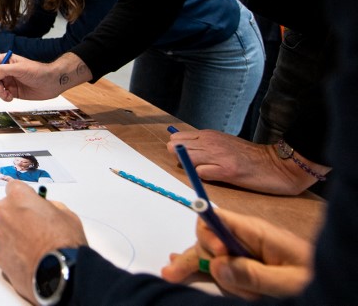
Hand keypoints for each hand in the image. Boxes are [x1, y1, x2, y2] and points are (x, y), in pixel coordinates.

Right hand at [0, 52, 89, 100]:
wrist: (52, 83)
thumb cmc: (38, 71)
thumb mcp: (20, 68)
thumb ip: (3, 70)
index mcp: (6, 61)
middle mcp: (6, 71)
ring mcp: (9, 81)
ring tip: (6, 94)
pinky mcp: (13, 91)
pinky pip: (2, 95)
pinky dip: (4, 97)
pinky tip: (10, 97)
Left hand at [0, 181, 86, 301]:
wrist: (60, 274)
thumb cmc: (64, 243)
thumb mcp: (67, 215)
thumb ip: (50, 206)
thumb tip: (44, 208)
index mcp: (19, 197)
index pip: (14, 187)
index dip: (24, 197)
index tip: (31, 204)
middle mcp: (4, 213)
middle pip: (7, 209)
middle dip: (18, 216)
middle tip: (36, 229)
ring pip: (4, 229)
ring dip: (15, 235)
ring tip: (34, 248)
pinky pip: (3, 247)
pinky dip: (12, 252)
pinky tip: (28, 259)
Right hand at [161, 209, 312, 298]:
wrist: (331, 284)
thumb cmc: (316, 278)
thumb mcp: (289, 281)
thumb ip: (253, 273)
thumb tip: (216, 265)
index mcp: (256, 233)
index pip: (218, 219)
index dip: (210, 234)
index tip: (218, 253)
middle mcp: (244, 239)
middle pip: (207, 240)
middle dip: (193, 257)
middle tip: (171, 274)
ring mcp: (242, 253)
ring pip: (209, 258)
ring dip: (210, 275)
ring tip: (204, 285)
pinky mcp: (243, 268)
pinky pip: (216, 268)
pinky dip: (200, 271)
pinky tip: (179, 269)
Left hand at [167, 131, 328, 194]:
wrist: (277, 164)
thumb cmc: (249, 157)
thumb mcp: (223, 143)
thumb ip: (204, 145)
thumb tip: (181, 151)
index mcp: (209, 135)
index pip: (177, 138)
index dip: (177, 150)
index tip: (187, 158)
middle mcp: (210, 142)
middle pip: (176, 147)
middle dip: (180, 159)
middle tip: (197, 167)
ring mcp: (217, 156)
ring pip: (185, 159)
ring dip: (190, 168)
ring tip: (208, 172)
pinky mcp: (227, 171)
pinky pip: (202, 174)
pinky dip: (203, 178)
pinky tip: (217, 177)